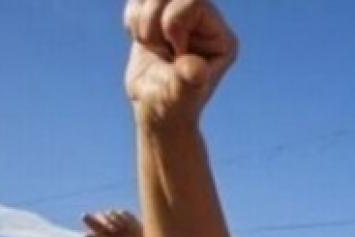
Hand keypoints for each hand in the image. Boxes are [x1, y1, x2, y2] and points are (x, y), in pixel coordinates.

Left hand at [83, 210, 146, 236]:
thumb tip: (84, 236)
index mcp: (102, 233)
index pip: (91, 223)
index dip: (87, 219)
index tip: (84, 216)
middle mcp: (107, 224)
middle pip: (99, 216)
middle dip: (102, 219)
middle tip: (107, 225)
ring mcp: (116, 219)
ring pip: (109, 213)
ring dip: (113, 221)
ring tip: (120, 229)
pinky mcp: (125, 214)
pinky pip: (120, 212)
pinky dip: (122, 219)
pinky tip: (128, 225)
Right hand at [124, 0, 237, 127]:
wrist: (155, 109)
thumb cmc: (172, 106)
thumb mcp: (179, 96)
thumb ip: (188, 81)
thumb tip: (196, 70)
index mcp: (221, 38)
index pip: (194, 1)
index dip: (173, 23)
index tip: (173, 53)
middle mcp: (207, 22)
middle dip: (153, 19)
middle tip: (156, 48)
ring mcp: (184, 16)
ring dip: (142, 20)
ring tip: (151, 47)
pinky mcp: (162, 15)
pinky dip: (133, 19)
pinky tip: (144, 43)